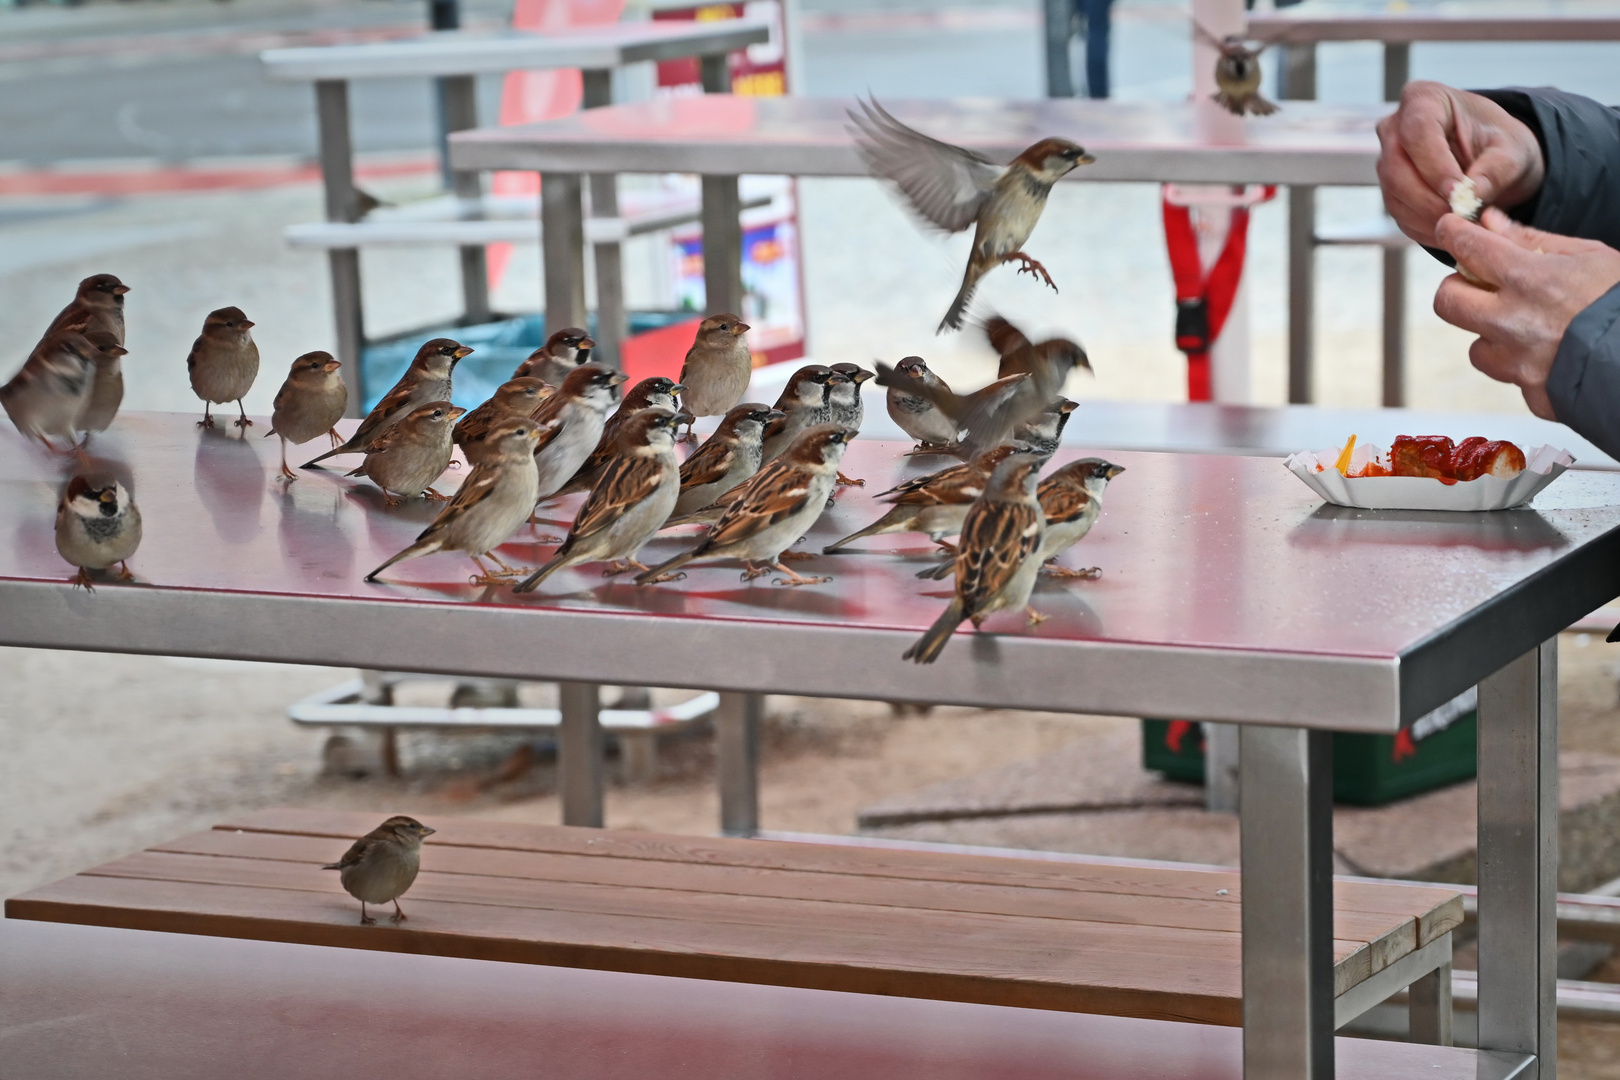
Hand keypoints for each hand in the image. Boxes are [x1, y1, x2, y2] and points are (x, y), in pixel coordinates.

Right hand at [1376, 81, 1544, 246]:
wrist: (1491, 159)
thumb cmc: (1500, 144)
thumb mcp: (1512, 150)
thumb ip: (1496, 169)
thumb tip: (1471, 196)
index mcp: (1423, 100)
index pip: (1417, 133)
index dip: (1434, 165)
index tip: (1457, 193)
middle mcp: (1394, 128)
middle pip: (1395, 169)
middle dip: (1429, 199)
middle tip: (1462, 218)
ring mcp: (1387, 161)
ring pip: (1395, 196)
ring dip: (1428, 218)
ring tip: (1464, 225)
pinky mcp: (1390, 191)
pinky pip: (1400, 215)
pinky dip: (1426, 228)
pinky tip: (1453, 229)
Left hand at [1433, 208, 1619, 419]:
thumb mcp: (1590, 256)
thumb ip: (1532, 240)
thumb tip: (1490, 222)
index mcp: (1530, 280)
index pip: (1468, 248)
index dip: (1453, 234)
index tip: (1449, 229)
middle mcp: (1514, 323)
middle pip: (1447, 301)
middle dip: (1458, 288)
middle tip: (1480, 285)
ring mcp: (1518, 363)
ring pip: (1476, 347)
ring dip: (1492, 334)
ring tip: (1529, 327)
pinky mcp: (1529, 393)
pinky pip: (1508, 375)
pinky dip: (1522, 363)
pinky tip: (1550, 353)